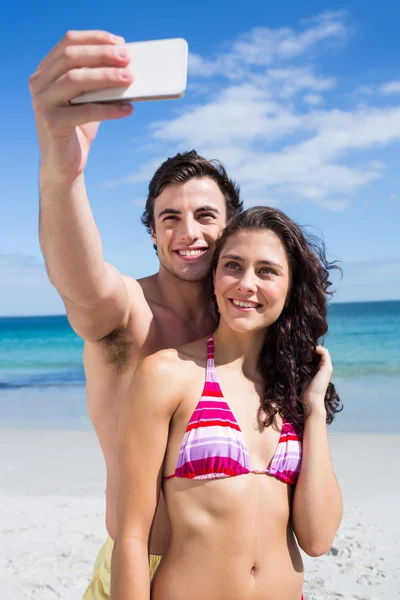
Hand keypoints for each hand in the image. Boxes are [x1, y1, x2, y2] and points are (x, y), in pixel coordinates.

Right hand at [29, 30, 133, 180]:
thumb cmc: (79, 127)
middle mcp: (39, 82)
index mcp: (46, 70)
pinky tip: (128, 109)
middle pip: (72, 57)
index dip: (95, 38)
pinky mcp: (51, 123)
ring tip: (130, 79)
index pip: (69, 42)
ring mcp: (42, 102)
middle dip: (102, 55)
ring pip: (75, 79)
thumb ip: (99, 81)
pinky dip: (109, 109)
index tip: (121, 42)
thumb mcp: (89, 99)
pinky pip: (84, 111)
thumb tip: (129, 66)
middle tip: (128, 58)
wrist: (64, 163)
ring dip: (106, 77)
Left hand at [301, 346, 332, 414]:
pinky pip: (324, 352)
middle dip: (310, 348)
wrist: (311, 400)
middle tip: (300, 345)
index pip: (316, 355)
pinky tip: (309, 349)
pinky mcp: (327, 367)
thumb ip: (301, 369)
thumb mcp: (302, 377)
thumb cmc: (305, 391)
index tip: (299, 348)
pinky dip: (317, 348)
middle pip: (319, 352)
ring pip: (323, 351)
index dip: (309, 351)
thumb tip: (293, 361)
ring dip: (313, 347)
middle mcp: (324, 367)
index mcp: (319, 370)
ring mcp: (327, 367)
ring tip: (303, 346)